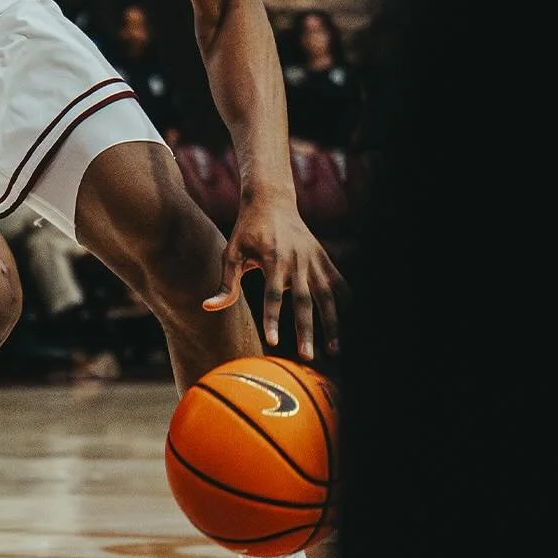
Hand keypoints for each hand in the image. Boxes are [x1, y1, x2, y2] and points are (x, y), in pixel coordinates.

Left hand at [202, 195, 343, 361]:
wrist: (272, 200)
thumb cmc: (247, 230)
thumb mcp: (232, 251)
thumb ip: (225, 282)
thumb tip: (208, 307)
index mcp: (272, 257)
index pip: (272, 295)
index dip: (272, 318)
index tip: (272, 342)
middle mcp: (296, 259)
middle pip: (303, 301)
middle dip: (306, 330)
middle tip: (307, 357)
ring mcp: (314, 259)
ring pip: (327, 296)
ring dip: (332, 324)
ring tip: (334, 351)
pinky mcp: (324, 259)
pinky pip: (340, 285)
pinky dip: (346, 305)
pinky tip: (350, 327)